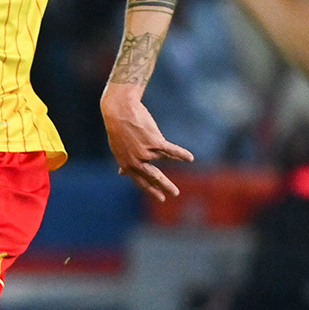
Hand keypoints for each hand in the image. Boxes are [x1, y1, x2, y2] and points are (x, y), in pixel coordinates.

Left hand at [100, 85, 193, 201]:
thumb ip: (124, 162)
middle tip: (175, 193)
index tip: (161, 198)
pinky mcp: (154, 142)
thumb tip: (121, 173)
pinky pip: (171, 151)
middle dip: (165, 186)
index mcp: (127, 164)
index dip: (152, 190)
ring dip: (177, 159)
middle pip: (154, 177)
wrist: (119, 111)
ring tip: (189, 160)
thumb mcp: (118, 149)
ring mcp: (145, 152)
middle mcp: (136, 161)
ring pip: (165, 159)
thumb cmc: (118, 129)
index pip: (141, 182)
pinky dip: (181, 154)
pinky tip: (190, 158)